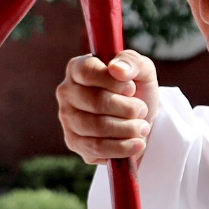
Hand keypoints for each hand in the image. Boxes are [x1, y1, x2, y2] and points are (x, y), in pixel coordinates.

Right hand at [57, 50, 157, 165]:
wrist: (140, 120)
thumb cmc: (137, 92)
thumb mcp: (142, 70)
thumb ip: (131, 61)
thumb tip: (117, 69)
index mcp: (78, 68)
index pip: (87, 72)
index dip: (113, 82)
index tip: (131, 89)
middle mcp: (67, 93)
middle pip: (95, 101)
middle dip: (127, 108)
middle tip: (142, 110)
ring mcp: (67, 119)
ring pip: (97, 126)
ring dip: (128, 129)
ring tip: (142, 127)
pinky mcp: (73, 142)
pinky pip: (97, 148)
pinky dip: (122, 147)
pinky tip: (136, 143)